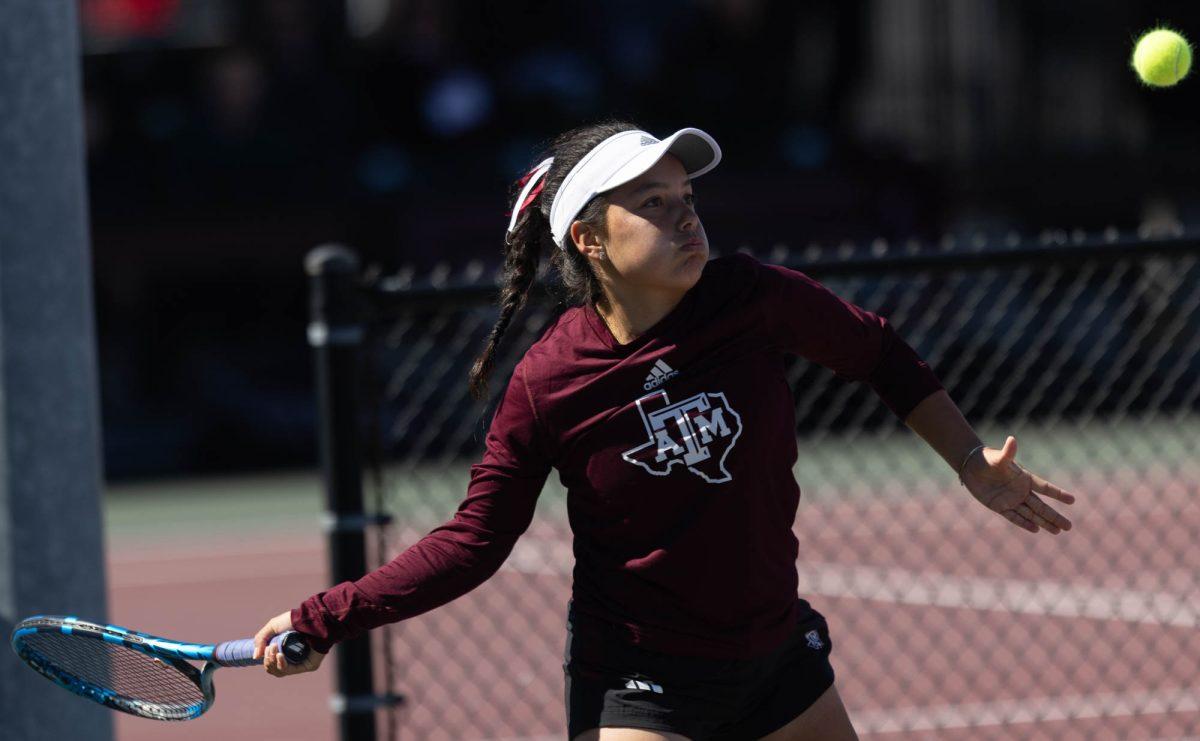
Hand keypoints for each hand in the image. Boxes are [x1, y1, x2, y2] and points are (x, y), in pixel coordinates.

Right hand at [253, 610, 325, 676]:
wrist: (311, 618)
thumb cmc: (294, 620)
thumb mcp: (272, 626)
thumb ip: (261, 640)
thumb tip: (255, 657)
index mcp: (284, 650)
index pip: (270, 662)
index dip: (265, 659)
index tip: (264, 649)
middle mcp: (292, 658)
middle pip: (273, 669)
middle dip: (268, 659)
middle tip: (271, 647)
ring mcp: (300, 662)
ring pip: (279, 671)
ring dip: (272, 661)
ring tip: (274, 648)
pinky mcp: (308, 665)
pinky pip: (290, 670)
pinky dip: (281, 664)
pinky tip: (280, 655)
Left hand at [961, 435, 1075, 533]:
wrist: (971, 466)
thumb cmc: (987, 459)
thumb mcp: (998, 457)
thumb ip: (1007, 452)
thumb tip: (1012, 439)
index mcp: (1024, 478)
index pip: (1045, 488)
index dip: (1058, 494)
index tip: (1072, 500)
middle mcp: (1021, 491)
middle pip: (1041, 507)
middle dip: (1054, 516)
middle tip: (1069, 527)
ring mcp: (1011, 500)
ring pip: (1031, 514)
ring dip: (1044, 523)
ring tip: (1058, 531)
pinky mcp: (999, 507)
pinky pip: (1014, 517)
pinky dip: (1024, 523)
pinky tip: (1036, 529)